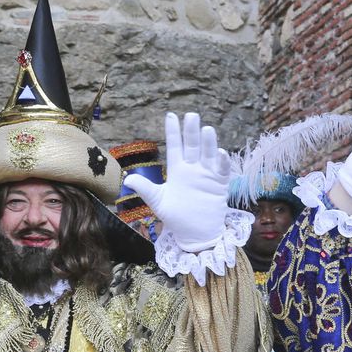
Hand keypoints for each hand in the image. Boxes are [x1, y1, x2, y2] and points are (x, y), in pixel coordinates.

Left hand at [127, 112, 233, 252]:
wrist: (195, 235)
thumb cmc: (176, 219)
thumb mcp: (158, 203)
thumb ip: (146, 189)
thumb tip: (128, 179)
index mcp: (177, 170)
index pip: (175, 146)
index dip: (173, 132)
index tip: (171, 115)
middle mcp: (193, 169)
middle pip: (192, 146)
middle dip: (191, 131)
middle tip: (191, 115)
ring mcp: (207, 176)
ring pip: (208, 154)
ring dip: (208, 142)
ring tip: (206, 129)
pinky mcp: (219, 185)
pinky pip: (222, 170)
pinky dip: (223, 162)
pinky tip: (221, 152)